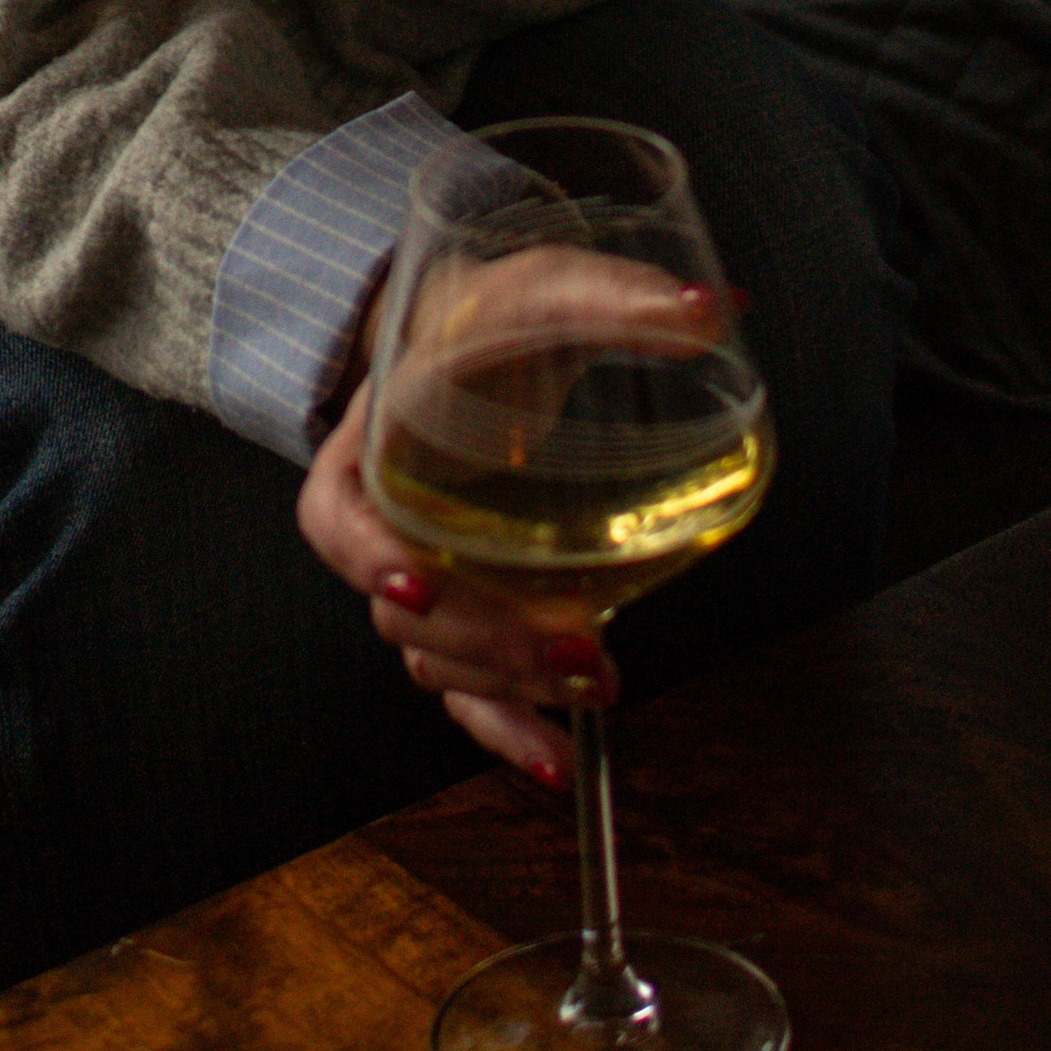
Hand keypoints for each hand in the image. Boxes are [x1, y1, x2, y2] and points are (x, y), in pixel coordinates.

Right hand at [295, 249, 731, 786]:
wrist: (477, 342)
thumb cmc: (494, 316)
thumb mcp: (544, 289)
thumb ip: (617, 296)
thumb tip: (714, 309)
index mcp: (373, 442)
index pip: (336, 514)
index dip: (365, 558)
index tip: (413, 583)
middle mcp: (386, 519)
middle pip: (400, 610)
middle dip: (483, 640)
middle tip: (571, 644)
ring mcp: (426, 572)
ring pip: (435, 658)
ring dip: (508, 684)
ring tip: (595, 682)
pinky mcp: (471, 608)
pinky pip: (469, 687)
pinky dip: (506, 729)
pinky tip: (555, 760)